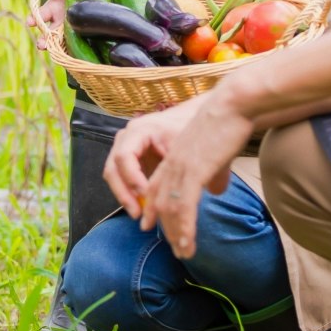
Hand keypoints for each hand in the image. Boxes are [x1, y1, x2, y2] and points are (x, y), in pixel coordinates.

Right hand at [29, 0, 72, 49]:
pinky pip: (72, 45)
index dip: (33, 19)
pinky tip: (67, 53)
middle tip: (41, 44)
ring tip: (51, 50)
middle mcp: (58, 22)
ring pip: (58, 41)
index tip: (30, 22)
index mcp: (52, 9)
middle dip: (43, 39)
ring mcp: (68, 30)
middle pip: (47, 32)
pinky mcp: (79, 36)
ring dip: (53, 47)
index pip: (40, 16)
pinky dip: (68, 50)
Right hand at [103, 98, 200, 216]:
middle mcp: (127, 137)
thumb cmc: (192, 128)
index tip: (146, 194)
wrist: (190, 116)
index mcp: (140, 130)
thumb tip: (217, 189)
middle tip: (138, 214)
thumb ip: (198, 164)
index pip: (125, 156)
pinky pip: (121, 179)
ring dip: (124, 196)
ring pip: (113, 176)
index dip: (132, 178)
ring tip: (139, 214)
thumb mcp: (192, 145)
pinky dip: (128, 194)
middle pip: (113, 168)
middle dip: (124, 193)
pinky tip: (143, 209)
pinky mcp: (130, 160)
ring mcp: (125, 148)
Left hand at [138, 93, 253, 258]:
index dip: (153, 207)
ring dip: (176, 234)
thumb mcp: (215, 150)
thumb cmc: (228, 124)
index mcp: (174, 156)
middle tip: (174, 248)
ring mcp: (180, 168)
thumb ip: (212, 171)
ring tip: (183, 253)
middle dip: (165, 227)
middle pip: (159, 201)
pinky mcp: (193, 172)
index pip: (157, 186)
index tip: (152, 225)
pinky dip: (184, 229)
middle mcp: (172, 163)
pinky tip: (187, 245)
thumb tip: (216, 189)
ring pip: (170, 209)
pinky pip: (183, 207)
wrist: (233, 105)